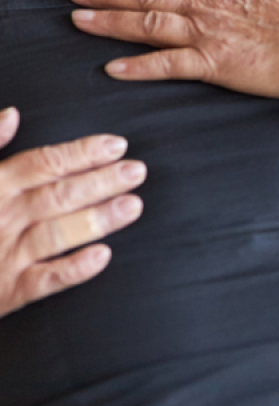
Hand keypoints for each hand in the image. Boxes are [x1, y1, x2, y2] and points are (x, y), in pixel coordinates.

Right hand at [0, 107, 144, 316]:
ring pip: (57, 234)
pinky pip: (44, 281)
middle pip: (57, 195)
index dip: (81, 153)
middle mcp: (0, 218)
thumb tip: (13, 114)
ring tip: (132, 206)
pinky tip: (103, 256)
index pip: (42, 163)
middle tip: (138, 171)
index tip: (117, 145)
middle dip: (100, 182)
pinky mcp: (6, 292)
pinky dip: (73, 269)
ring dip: (96, 220)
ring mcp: (4, 256)